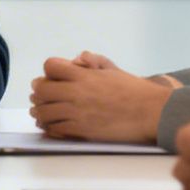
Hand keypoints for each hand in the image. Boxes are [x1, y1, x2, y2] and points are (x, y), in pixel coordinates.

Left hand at [29, 51, 171, 142]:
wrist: (150, 112)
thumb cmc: (133, 89)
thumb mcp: (111, 70)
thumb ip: (92, 62)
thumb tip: (77, 59)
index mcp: (84, 75)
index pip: (50, 66)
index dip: (48, 71)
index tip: (51, 77)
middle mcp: (77, 92)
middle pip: (41, 90)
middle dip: (39, 92)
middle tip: (40, 95)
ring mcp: (78, 113)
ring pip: (44, 112)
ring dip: (40, 111)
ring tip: (41, 112)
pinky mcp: (82, 130)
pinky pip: (55, 129)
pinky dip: (50, 127)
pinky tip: (52, 125)